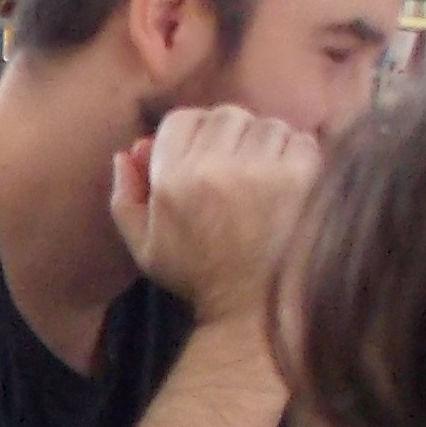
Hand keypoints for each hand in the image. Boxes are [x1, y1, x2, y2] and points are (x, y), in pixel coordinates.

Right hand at [111, 103, 324, 343]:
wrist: (252, 311)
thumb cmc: (198, 277)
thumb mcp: (144, 247)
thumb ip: (126, 198)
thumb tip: (126, 154)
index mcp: (172, 180)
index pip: (181, 120)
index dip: (193, 134)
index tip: (204, 156)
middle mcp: (213, 167)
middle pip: (225, 115)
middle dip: (231, 136)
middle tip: (237, 166)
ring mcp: (259, 170)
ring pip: (266, 125)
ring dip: (267, 145)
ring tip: (266, 177)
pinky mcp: (298, 178)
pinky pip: (299, 141)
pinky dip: (297, 156)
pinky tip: (290, 184)